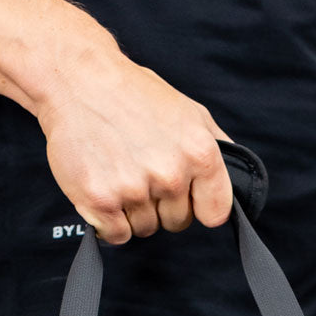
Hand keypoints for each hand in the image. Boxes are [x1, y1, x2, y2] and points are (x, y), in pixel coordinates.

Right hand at [37, 35, 231, 244]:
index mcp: (199, 153)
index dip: (198, 207)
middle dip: (160, 205)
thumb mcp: (189, 112)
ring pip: (144, 229)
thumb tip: (238, 177)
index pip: (215, 213)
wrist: (77, 79)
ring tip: (118, 171)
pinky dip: (108, 221)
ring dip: (131, 210)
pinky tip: (102, 187)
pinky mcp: (101, 201)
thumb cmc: (134, 95)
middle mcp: (170, 174)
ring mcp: (134, 189)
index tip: (185, 196)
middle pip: (176, 223)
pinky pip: (116, 235)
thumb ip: (217, 148)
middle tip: (139, 170)